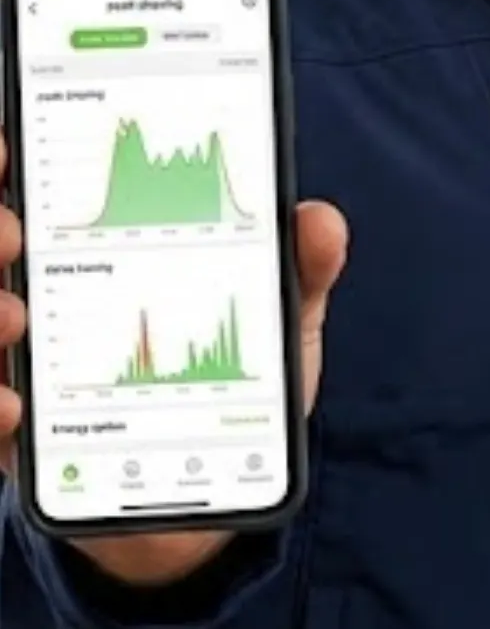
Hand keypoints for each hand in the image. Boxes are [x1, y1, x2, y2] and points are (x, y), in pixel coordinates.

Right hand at [0, 129, 347, 586]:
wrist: (208, 487)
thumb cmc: (231, 380)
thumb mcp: (278, 321)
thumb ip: (300, 272)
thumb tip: (320, 219)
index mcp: (104, 254)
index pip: (39, 192)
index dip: (10, 160)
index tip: (8, 142)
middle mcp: (48, 301)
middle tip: (14, 232)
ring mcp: (26, 366)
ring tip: (14, 316)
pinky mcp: (20, 437)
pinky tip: (16, 405)